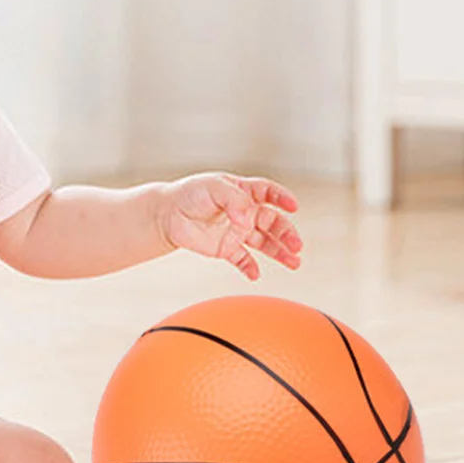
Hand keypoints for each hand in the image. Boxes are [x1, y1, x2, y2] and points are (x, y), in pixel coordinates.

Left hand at [158, 172, 301, 279]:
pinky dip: (249, 268)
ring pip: (265, 243)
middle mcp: (245, 212)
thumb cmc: (189, 194)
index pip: (269, 192)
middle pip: (273, 222)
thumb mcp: (212, 187)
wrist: (167, 214)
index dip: (282, 198)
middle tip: (296, 245)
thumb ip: (233, 199)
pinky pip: (243, 260)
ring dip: (279, 252)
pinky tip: (255, 275)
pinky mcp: (226, 248)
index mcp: (243, 192)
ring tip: (293, 262)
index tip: (293, 206)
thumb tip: (246, 218)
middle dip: (287, 233)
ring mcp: (237, 231)